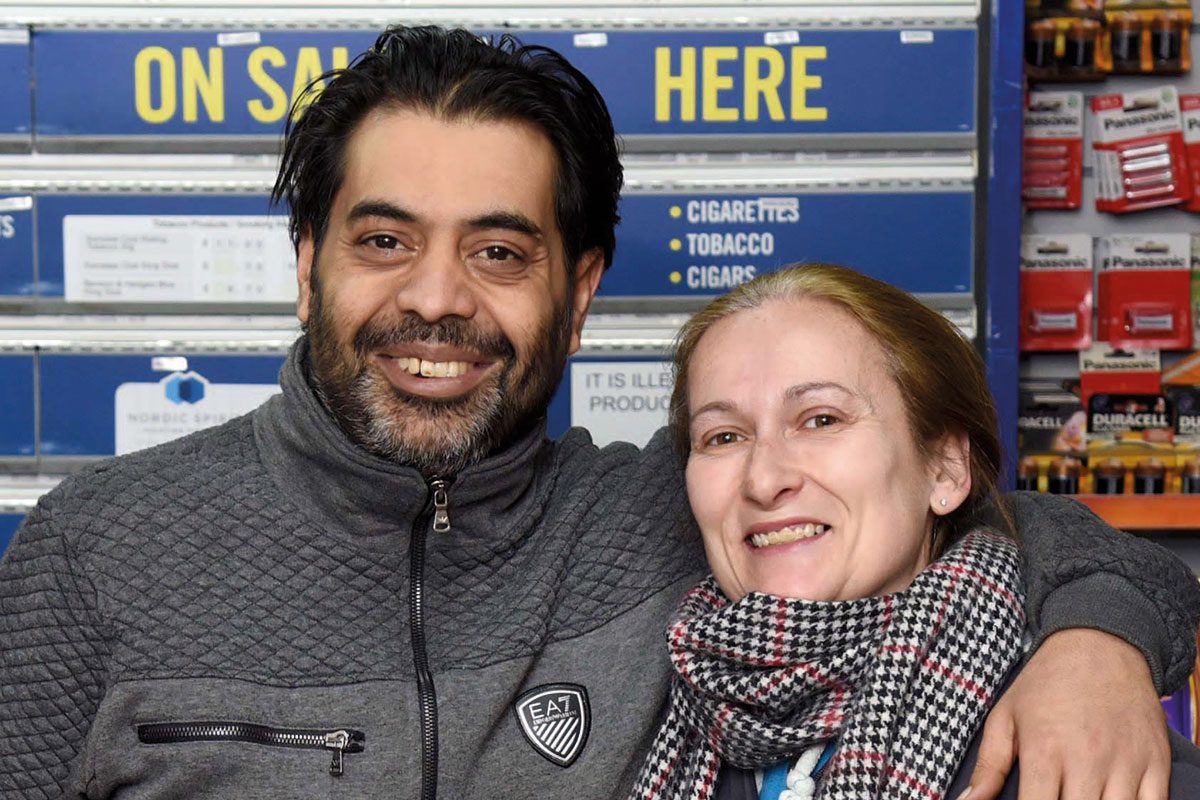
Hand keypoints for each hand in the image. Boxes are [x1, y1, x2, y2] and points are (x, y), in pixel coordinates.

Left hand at [966, 628, 1170, 799]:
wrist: (1100, 644)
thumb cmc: (1046, 683)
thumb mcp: (1006, 716)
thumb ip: (989, 765)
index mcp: (1044, 749)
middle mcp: (1087, 758)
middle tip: (1056, 797)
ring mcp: (1126, 762)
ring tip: (1078, 795)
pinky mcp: (1156, 761)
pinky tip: (1112, 798)